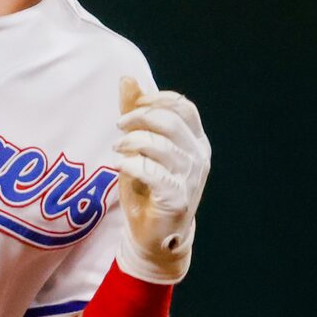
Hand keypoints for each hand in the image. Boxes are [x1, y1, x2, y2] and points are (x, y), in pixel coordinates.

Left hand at [110, 78, 209, 282]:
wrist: (156, 238)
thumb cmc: (149, 189)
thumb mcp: (141, 146)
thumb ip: (136, 114)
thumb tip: (127, 78)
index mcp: (195, 141)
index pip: (183, 107)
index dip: (157, 100)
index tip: (133, 107)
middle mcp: (198, 156)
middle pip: (171, 121)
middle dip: (139, 118)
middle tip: (119, 127)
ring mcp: (191, 178)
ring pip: (161, 145)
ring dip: (132, 142)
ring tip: (117, 149)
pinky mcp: (178, 198)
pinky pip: (154, 172)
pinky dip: (132, 165)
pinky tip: (120, 166)